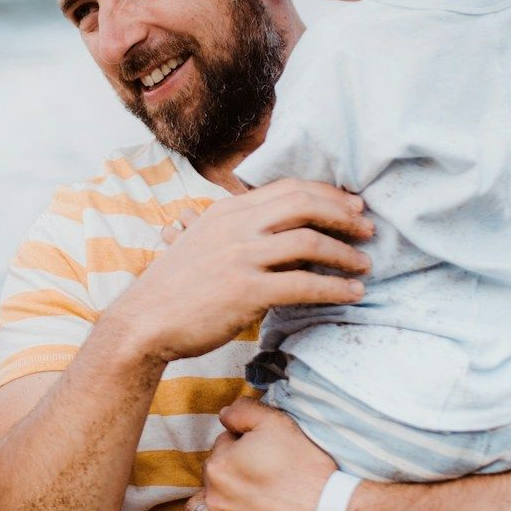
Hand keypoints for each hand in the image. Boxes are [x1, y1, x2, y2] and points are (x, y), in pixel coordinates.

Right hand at [113, 179, 372, 363]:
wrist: (143, 322)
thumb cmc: (171, 288)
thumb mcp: (197, 242)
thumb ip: (229, 229)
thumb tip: (260, 227)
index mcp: (224, 210)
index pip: (287, 188)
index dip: (326, 194)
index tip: (350, 206)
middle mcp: (235, 226)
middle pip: (305, 205)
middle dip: (343, 215)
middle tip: (367, 230)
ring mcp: (241, 257)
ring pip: (310, 243)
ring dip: (346, 254)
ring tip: (363, 265)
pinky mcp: (247, 291)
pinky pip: (305, 285)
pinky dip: (336, 288)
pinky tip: (352, 294)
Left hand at [186, 397, 335, 510]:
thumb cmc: (308, 470)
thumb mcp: (277, 424)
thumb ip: (242, 411)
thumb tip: (223, 416)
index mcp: (218, 466)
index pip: (221, 449)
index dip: (241, 448)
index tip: (264, 456)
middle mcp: (214, 500)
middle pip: (212, 480)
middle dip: (229, 476)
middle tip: (260, 481)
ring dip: (213, 508)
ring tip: (236, 508)